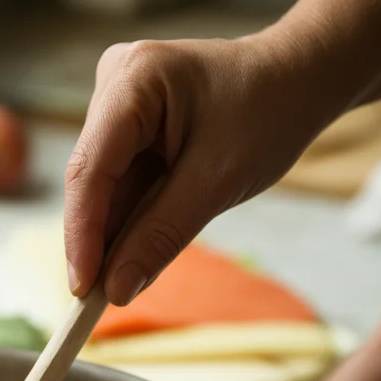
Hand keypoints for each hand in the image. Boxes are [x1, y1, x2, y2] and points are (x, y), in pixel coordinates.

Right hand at [64, 31, 338, 304]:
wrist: (298, 79)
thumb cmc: (269, 113)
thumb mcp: (217, 182)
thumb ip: (161, 235)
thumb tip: (116, 289)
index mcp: (133, 80)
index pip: (90, 170)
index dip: (82, 234)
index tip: (83, 289)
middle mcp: (114, 81)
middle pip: (90, 179)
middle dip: (97, 240)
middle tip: (97, 301)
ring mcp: (116, 100)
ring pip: (102, 185)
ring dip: (114, 233)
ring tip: (123, 280)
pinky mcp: (126, 121)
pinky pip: (118, 180)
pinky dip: (129, 217)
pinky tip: (137, 249)